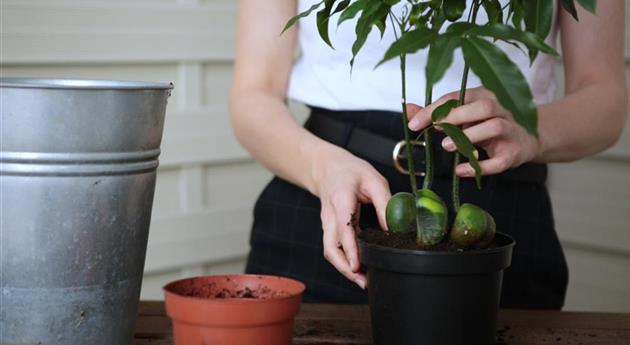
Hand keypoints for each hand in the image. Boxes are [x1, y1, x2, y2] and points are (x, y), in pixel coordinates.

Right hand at [310, 144, 390, 288]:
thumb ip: (385, 204)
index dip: (350, 248)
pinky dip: (344, 261)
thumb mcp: (373, 180)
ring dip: (343, 268)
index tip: (357, 265)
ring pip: (330, 252)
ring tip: (363, 280)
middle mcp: (330, 216)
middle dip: (345, 268)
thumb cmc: (351, 171)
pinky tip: (358, 268)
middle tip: (363, 281)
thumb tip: (395, 228)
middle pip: (330, 248)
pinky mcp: (329, 229)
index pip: (343, 228)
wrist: (327, 167)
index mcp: (341, 200)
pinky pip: (333, 248)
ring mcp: (327, 224)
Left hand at [407, 87, 541, 176]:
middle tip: (434, 128)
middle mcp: (501, 110)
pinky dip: (479, 166)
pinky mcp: (514, 153)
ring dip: (469, 136)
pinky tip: (461, 170)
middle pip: (483, 106)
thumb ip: (436, 114)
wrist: (528, 139)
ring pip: (495, 127)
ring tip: (446, 146)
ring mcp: (510, 131)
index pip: (458, 97)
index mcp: (484, 96)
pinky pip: (499, 160)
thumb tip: (409, 110)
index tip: (414, 123)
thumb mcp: (463, 116)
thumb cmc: (489, 124)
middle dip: (456, 116)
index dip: (435, 109)